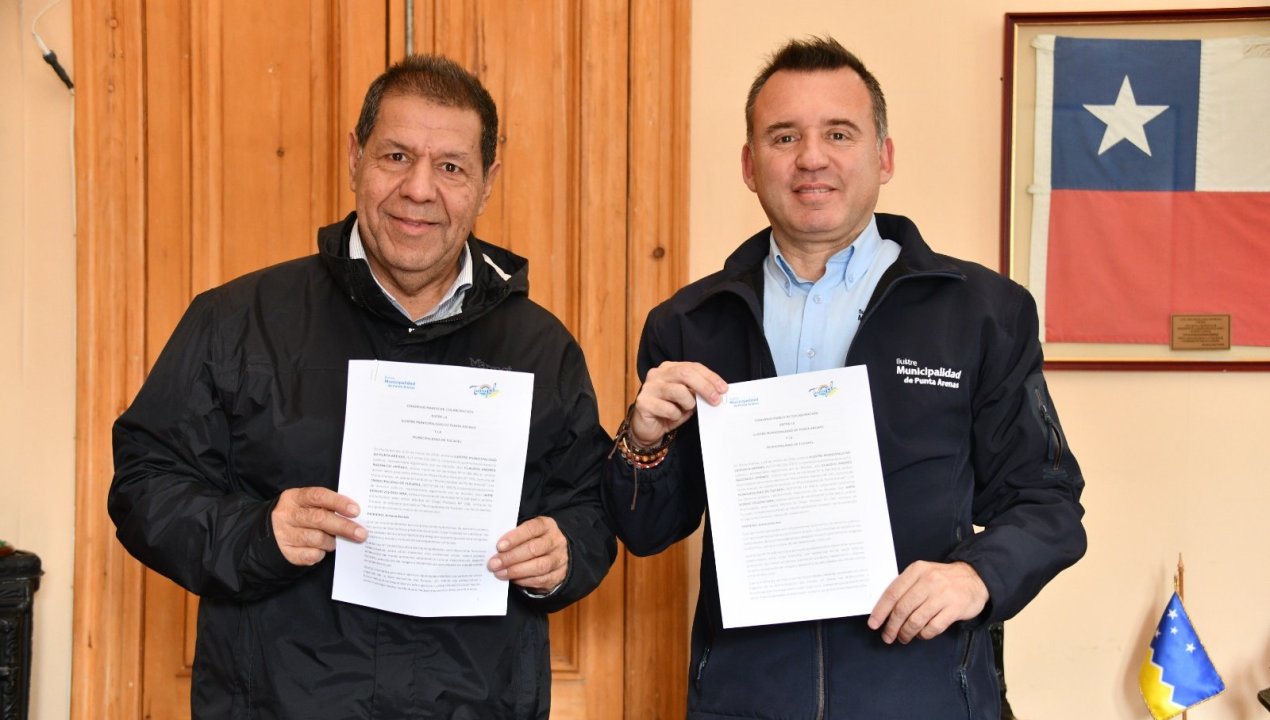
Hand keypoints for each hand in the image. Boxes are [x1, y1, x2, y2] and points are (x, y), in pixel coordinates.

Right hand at [271, 487, 366, 565]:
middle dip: (343, 526)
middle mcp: (287, 515)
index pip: (318, 496)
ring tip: (337, 541)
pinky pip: (310, 555)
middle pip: (319, 519)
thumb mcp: (306, 504)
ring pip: (316, 538)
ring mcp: (284, 534)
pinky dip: (320, 553)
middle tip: (361, 533)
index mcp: (294, 497)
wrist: (270, 532)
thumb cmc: (299, 515)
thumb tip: (354, 515)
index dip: (338, 502)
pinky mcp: (286, 552)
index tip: (356, 510)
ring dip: (332, 541)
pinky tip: (322, 549)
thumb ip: (325, 506)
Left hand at [487, 516, 567, 593]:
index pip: (531, 529)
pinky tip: (512, 579)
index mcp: (547, 526)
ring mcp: (559, 559)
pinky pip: (541, 580)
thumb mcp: (528, 532)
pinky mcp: (558, 575)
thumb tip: (496, 549)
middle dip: (511, 557)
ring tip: (500, 573)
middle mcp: (555, 541)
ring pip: (538, 566)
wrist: (556, 554)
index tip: (499, 546)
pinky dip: (524, 580)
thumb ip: (515, 537)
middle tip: (494, 563)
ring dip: (516, 571)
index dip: (515, 537)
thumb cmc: (535, 540)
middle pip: (534, 549)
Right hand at [628, 361, 727, 446]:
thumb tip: (717, 392)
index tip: (723, 389)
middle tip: (716, 400)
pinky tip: (671, 418)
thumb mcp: (687, 399)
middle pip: (685, 373)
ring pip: (678, 391)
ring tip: (686, 410)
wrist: (648, 428)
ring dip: (688, 403)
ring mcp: (649, 387)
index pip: (693, 367)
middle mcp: (657, 374)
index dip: (710, 377)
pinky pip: (668, 409)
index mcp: (669, 368)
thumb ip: (698, 392)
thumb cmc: (670, 411)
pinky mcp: (643, 402)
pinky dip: (675, 415)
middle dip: (704, 386)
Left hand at [867, 561, 988, 643]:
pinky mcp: (955, 609)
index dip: (880, 611)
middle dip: (892, 627)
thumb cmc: (942, 579)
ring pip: (916, 620)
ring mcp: (942, 595)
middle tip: (888, 636)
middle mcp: (928, 581)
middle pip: (902, 609)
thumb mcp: (922, 573)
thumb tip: (884, 610)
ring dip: (906, 633)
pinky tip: (921, 634)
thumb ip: (905, 587)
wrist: (975, 577)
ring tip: (903, 638)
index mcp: (916, 571)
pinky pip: (933, 627)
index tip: (873, 624)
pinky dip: (923, 634)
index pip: (892, 593)